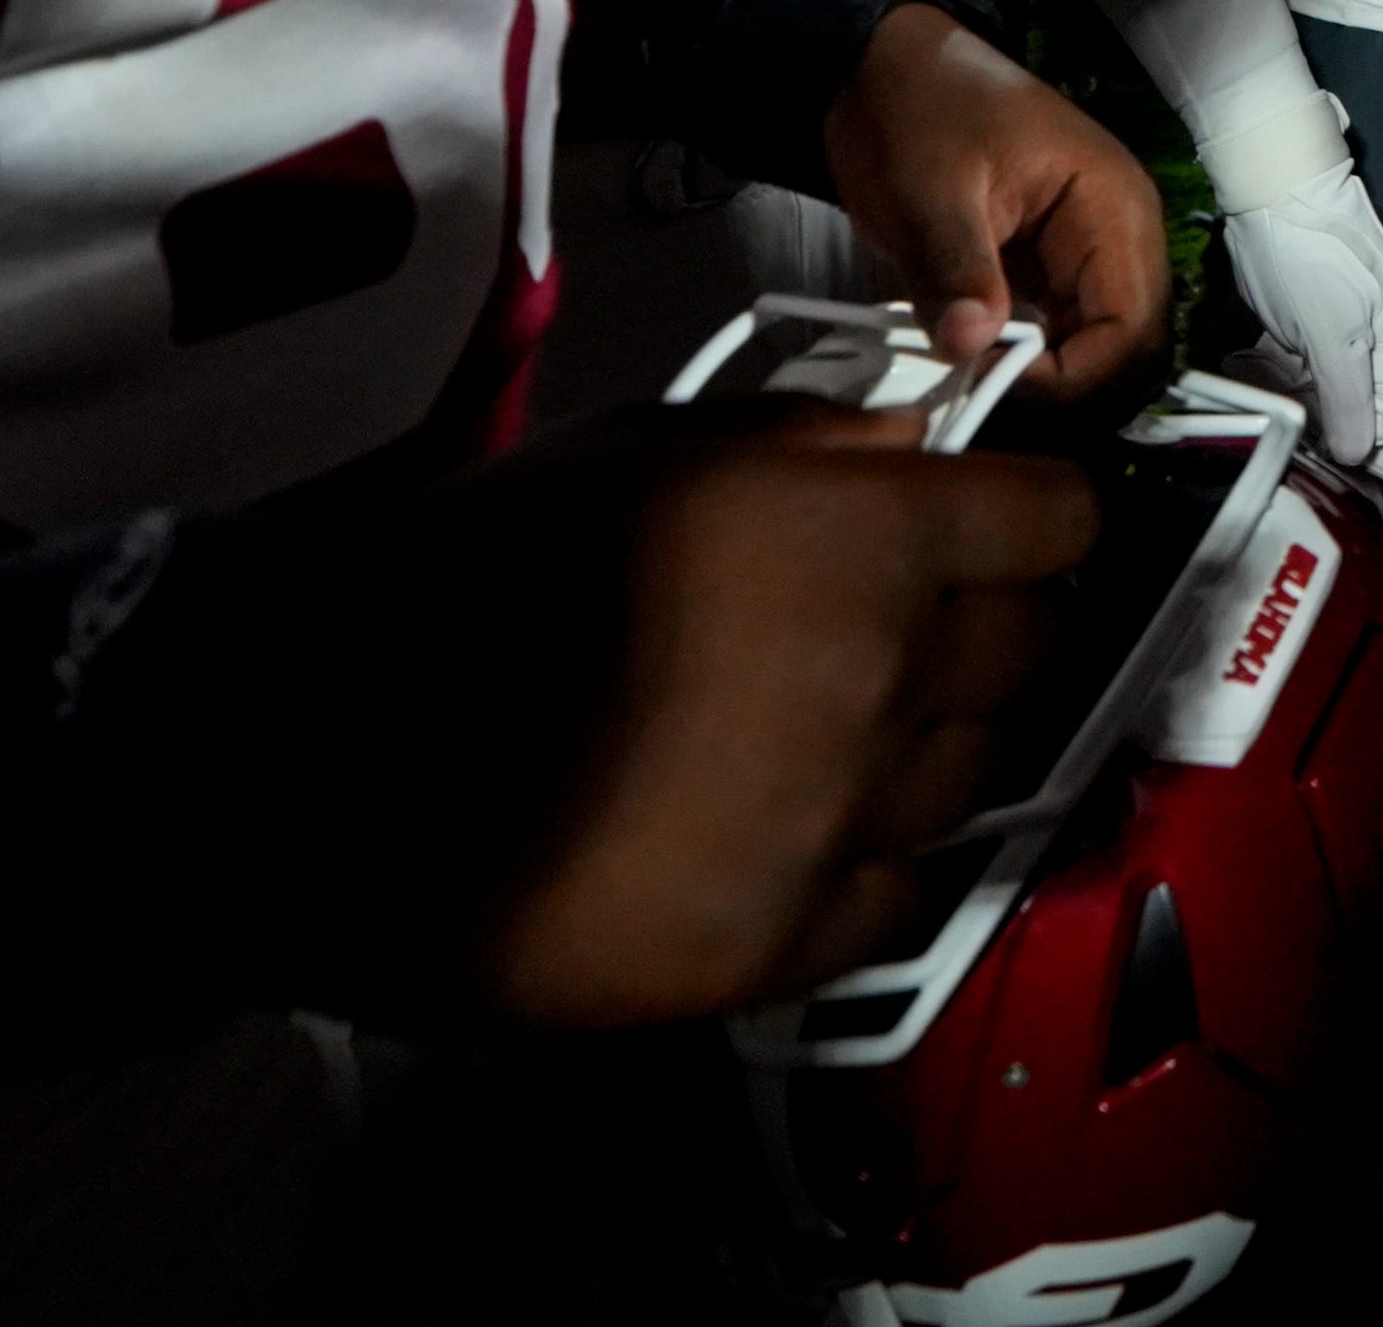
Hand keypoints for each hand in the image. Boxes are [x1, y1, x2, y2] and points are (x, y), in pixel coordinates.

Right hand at [428, 408, 1093, 1024]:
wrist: (328, 759)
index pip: (1054, 523)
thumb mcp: (645, 449)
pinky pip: (899, 900)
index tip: (1010, 527)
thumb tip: (919, 442)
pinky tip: (810, 831)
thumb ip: (811, 439)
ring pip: (976, 778)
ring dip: (939, 745)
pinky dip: (880, 864)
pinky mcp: (778, 944)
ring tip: (846, 730)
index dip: (1036, 518)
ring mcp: (838, 822)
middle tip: (923, 624)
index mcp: (861, 539)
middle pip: (1033, 652)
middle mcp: (881, 679)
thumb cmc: (476, 576)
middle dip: (997, 626)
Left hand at [824, 3, 1167, 399]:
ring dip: (1035, 371)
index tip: (990, 377)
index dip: (1069, 373)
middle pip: (1121, 346)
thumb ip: (954, 269)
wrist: (885, 67)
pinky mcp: (1048, 264)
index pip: (1128, 327)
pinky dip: (1015, 351)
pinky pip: (1052, 329)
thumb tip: (969, 347)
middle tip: (976, 382)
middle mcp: (1115, 234)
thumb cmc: (920, 106)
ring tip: (967, 367)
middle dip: (1056, 381)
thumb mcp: (928, 189)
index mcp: (1110, 206)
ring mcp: (1084, 250)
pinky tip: (969, 348)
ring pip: (1088, 346)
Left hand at [1193, 84, 1382, 455]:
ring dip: (1284, 387)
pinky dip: (1272, 367)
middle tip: (1277, 389)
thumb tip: (1358, 455)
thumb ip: (1349, 400)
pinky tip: (1251, 354)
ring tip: (1258, 363)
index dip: (1354, 438)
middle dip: (1310, 409)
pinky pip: (1297, 367)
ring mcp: (1350, 334)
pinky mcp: (1316, 325)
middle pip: (1354, 410)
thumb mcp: (1331, 336)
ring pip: (1319, 391)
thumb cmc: (1309, 255)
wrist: (1273, 187)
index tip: (1313, 438)